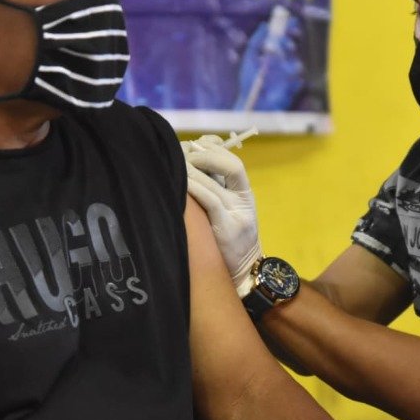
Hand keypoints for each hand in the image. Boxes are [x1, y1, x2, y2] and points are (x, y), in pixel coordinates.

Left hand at [181, 136, 260, 296]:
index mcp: (245, 193)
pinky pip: (210, 200)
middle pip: (227, 164)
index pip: (233, 161)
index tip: (192, 146)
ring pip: (213, 181)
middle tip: (178, 154)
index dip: (213, 148)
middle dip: (200, 155)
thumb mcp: (228, 213)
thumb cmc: (228, 243)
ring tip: (173, 165)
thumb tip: (187, 165)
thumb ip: (215, 191)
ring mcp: (238, 213)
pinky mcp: (227, 228)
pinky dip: (193, 187)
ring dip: (191, 169)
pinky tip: (179, 184)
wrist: (243, 274)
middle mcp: (244, 199)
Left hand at [235, 8, 304, 110]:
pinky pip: (299, 80)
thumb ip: (256, 40)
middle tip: (286, 45)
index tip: (292, 25)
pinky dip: (292, 80)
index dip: (289, 30)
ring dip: (289, 64)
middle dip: (289, 44)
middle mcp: (282, 62)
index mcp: (272, 53)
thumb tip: (265, 25)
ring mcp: (289, 75)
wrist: (252, 104)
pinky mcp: (294, 87)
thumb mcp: (250, 58)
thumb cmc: (249, 82)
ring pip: (297, 63)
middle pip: (292, 48)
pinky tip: (283, 84)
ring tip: (278, 69)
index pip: (284, 37)